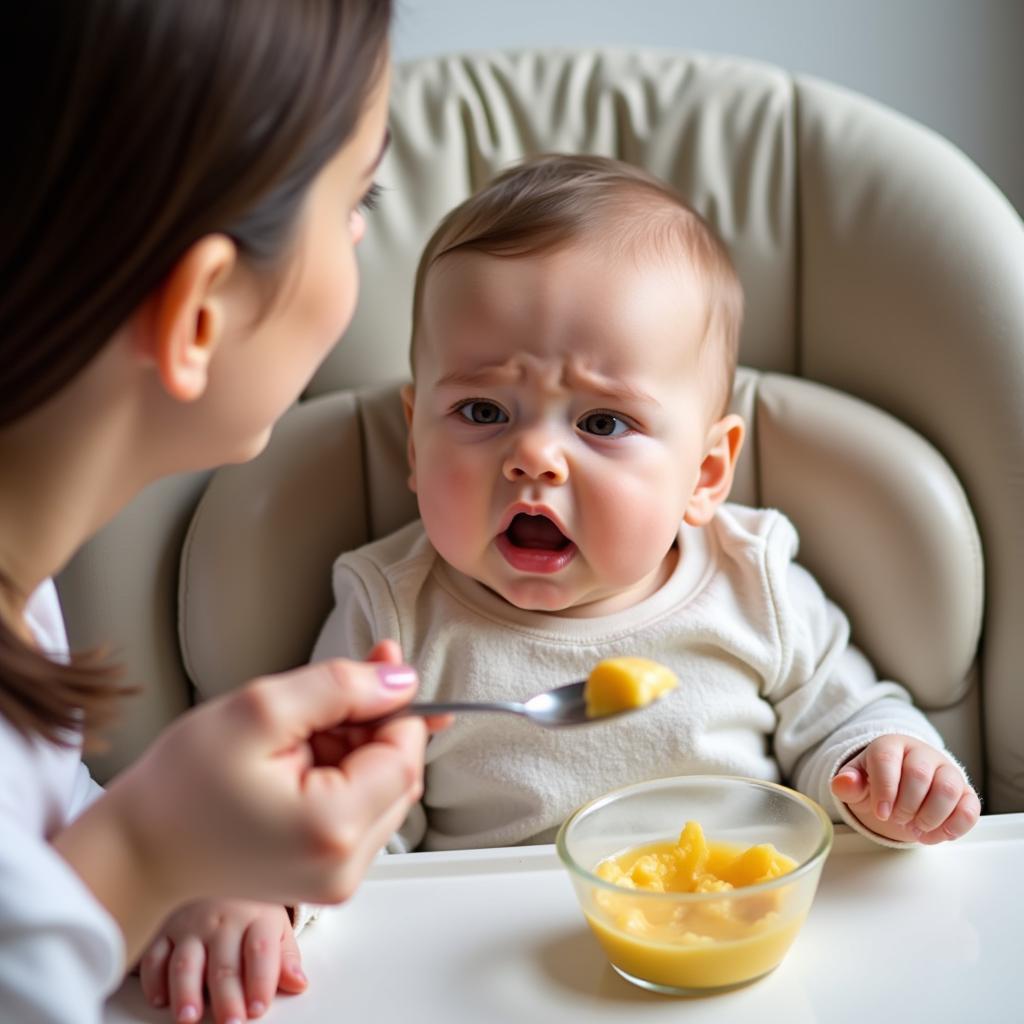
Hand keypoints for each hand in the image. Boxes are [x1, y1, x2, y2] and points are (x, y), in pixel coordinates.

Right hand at [57, 648, 429, 961]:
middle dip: (374, 725)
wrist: (140, 848)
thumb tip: (401, 680)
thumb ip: (341, 687)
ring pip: (383, 790)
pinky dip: (343, 775)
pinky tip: (301, 759)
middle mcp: (345, 865)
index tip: (375, 666)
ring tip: (300, 731)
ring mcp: (338, 877)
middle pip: (400, 773)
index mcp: (333, 828)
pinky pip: (360, 811)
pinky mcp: (328, 875)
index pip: (405, 754)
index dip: (395, 705)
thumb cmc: (182, 784)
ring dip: (358, 749)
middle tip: (329, 692)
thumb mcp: (260, 710)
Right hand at [140, 900, 303, 1022]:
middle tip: (230, 1023)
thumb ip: (285, 958)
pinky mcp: (165, 931)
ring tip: (189, 1017)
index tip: (258, 1009)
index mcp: (256, 919)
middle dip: (227, 996)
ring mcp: (191, 926)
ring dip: (186, 991)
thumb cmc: (251, 909)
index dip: (260, 981)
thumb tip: (299, 984)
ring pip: (187, 961)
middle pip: (224, 963)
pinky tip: (160, 999)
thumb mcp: (275, 926)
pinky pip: (156, 955)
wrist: (220, 874)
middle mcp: (223, 922)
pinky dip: (154, 978)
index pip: (260, 951)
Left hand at [830, 734, 979, 843]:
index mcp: (891, 746)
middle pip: (919, 775)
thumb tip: (842, 783)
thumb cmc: (877, 782)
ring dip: (930, 817)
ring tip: (915, 829)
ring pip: (947, 790)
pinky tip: (935, 835)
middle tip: (897, 820)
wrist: (902, 787)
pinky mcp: (965, 792)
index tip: (881, 812)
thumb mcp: (857, 782)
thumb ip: (848, 783)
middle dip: (906, 805)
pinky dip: (954, 827)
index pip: (888, 760)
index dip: (884, 789)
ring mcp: (947, 771)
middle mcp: (922, 754)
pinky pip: (970, 808)